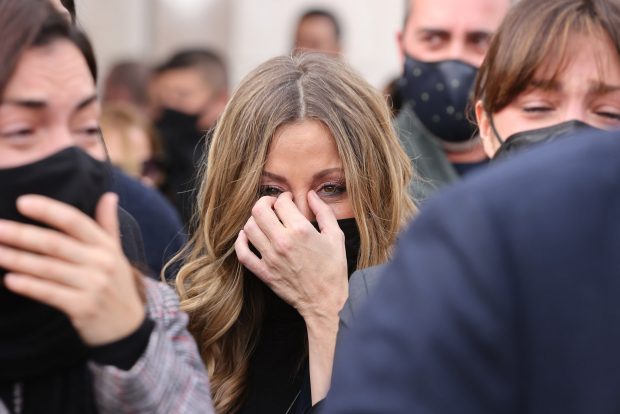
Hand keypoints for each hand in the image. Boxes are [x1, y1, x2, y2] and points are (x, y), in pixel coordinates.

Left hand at [0, 193, 144, 345]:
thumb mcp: (116, 253)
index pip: (75, 221)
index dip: (49, 210)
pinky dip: (29, 286)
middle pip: (56, 244)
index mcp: (106, 246)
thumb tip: (109, 195)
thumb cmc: (116, 284)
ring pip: (48, 268)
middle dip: (22, 235)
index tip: (22, 202)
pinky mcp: (83, 307)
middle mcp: (101, 262)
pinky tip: (10, 279)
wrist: (127, 326)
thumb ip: (108, 224)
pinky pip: (50, 293)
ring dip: (18, 260)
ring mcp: (93, 285)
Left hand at [235, 191, 347, 322]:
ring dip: (255, 220)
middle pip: (259, 210)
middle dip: (265, 202)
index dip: (285, 197)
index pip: (281, 202)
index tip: (288, 200)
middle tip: (272, 205)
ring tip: (264, 222)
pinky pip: (242, 253)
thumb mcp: (336, 236)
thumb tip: (311, 195)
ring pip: (249, 228)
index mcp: (301, 230)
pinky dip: (241, 241)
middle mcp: (282, 241)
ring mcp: (270, 257)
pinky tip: (247, 236)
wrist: (326, 301)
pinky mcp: (263, 272)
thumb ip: (323, 212)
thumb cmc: (333, 269)